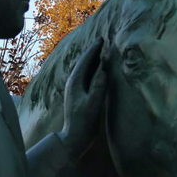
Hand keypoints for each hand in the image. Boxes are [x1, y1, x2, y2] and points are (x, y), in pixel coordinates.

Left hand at [58, 37, 107, 160]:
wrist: (74, 138)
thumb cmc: (83, 122)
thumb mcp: (92, 104)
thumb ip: (98, 86)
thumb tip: (103, 69)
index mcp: (75, 82)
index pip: (85, 60)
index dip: (94, 49)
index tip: (102, 38)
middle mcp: (74, 83)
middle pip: (84, 62)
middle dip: (93, 51)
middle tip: (102, 40)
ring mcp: (76, 89)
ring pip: (85, 69)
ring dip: (93, 59)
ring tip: (102, 50)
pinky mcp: (80, 95)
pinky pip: (87, 76)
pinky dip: (94, 69)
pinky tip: (99, 69)